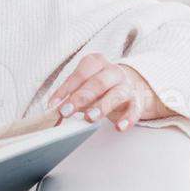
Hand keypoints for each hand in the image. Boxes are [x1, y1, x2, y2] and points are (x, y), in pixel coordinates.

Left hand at [46, 54, 166, 132]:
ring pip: (116, 95)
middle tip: (66, 111)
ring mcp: (126, 86)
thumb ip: (68, 95)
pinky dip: (127, 119)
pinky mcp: (136, 102)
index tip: (53, 105)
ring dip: (102, 106)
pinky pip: (134, 110)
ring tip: (90, 118)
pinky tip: (119, 127)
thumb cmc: (99, 87)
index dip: (66, 89)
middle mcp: (113, 72)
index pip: (80, 74)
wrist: (127, 87)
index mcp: (96, 63)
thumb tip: (53, 109)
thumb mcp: (83, 86)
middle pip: (97, 83)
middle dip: (81, 97)